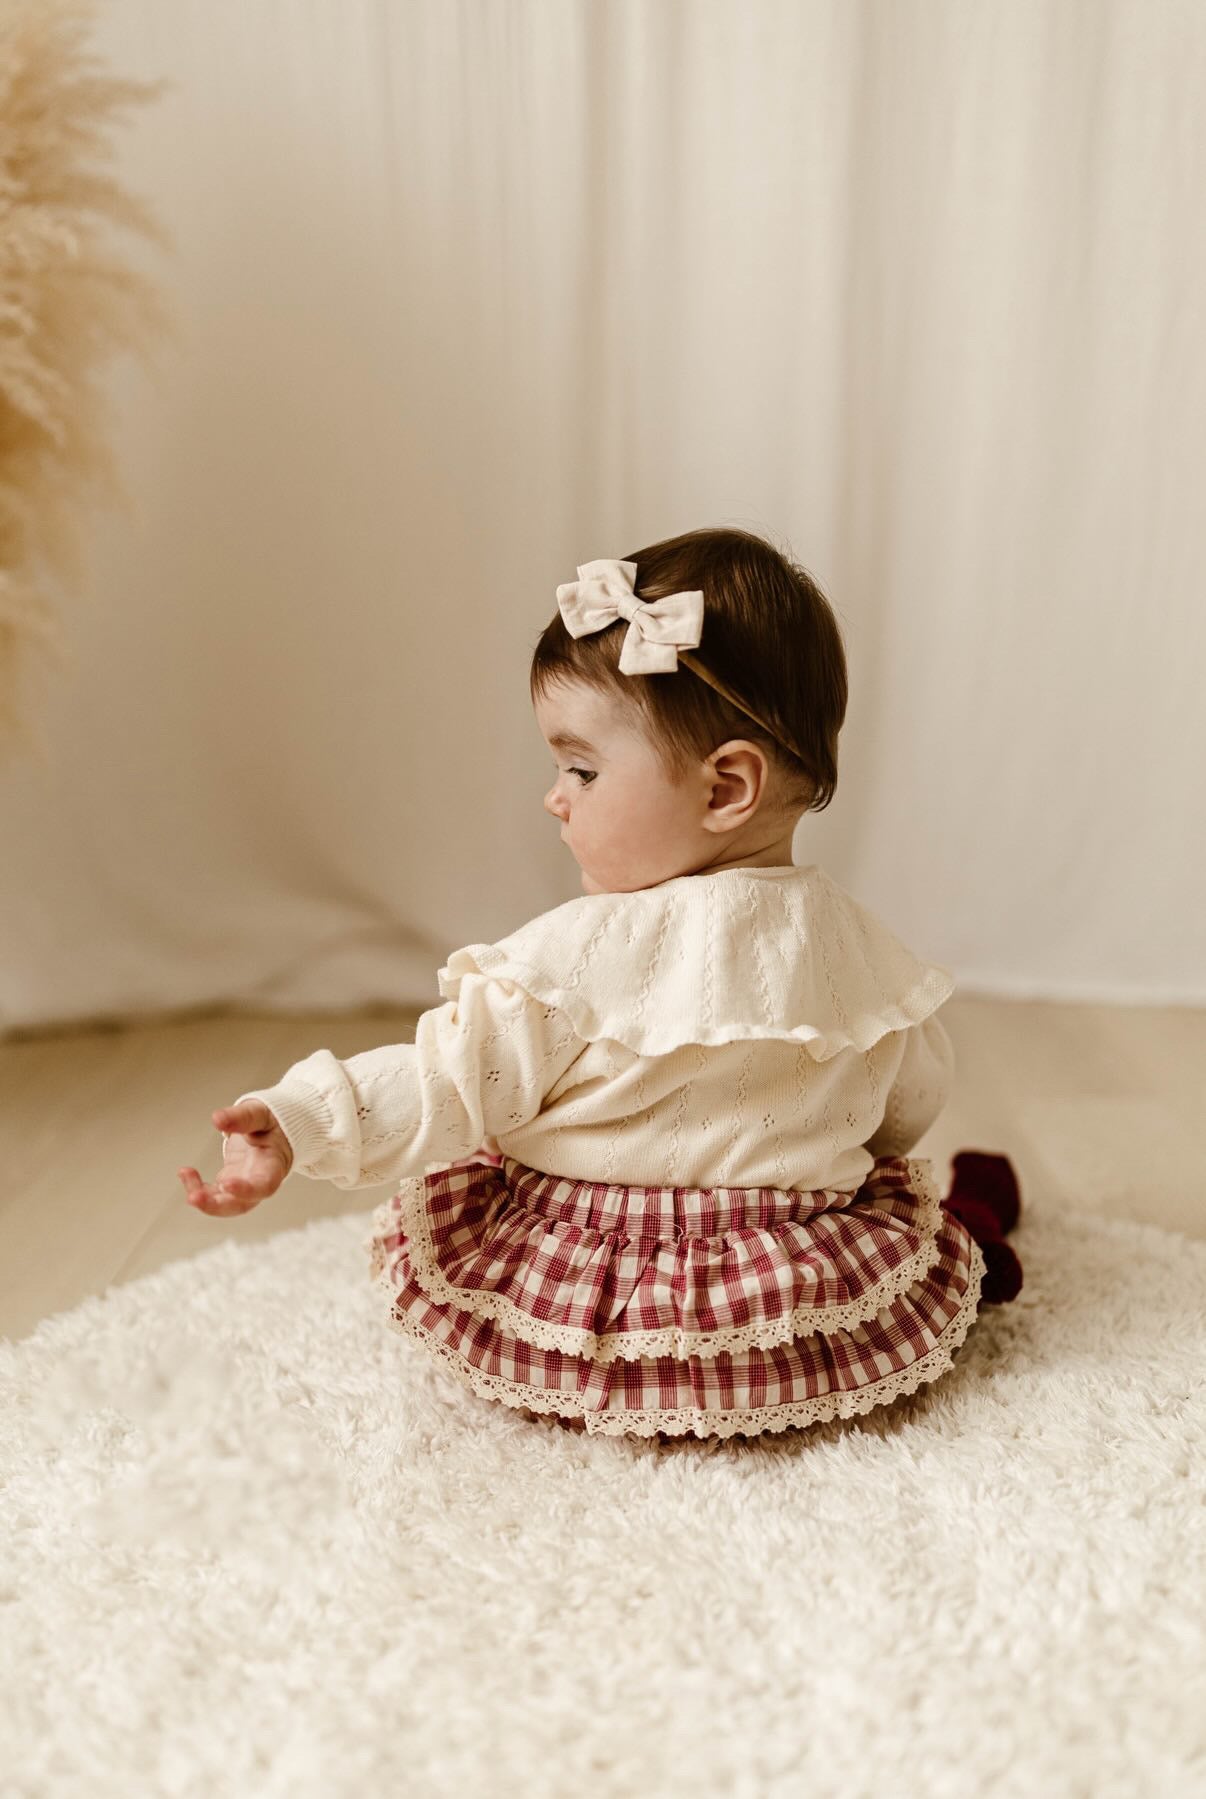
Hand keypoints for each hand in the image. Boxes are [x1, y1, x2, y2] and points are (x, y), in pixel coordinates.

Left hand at [177, 1099, 294, 1216]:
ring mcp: (243, 1186)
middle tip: (194, 1197)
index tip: (225, 1185)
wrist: (273, 1130)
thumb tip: (218, 1119)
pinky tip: (186, 1173)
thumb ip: (242, 1117)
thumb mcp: (261, 1114)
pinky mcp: (228, 1184)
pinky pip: (212, 1194)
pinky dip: (196, 1187)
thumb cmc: (272, 1124)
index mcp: (273, 1166)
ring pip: (224, 1204)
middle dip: (216, 1205)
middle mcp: (259, 1182)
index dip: (246, 1190)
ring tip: (186, 1175)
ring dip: (203, 1199)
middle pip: (241, 1205)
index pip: (264, 1184)